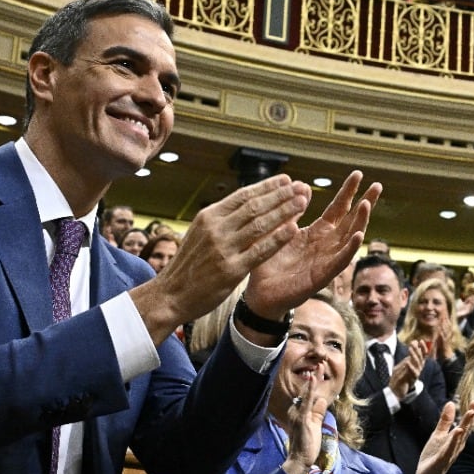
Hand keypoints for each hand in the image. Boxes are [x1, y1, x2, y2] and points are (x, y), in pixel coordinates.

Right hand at [131, 174, 312, 341]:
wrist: (170, 294)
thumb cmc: (189, 265)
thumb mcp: (200, 233)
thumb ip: (222, 220)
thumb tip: (247, 204)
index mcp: (209, 216)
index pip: (243, 196)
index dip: (266, 186)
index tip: (285, 179)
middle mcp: (216, 228)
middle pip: (254, 206)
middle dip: (280, 195)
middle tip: (301, 186)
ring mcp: (223, 248)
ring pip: (260, 224)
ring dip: (284, 211)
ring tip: (302, 202)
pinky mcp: (231, 269)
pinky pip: (260, 250)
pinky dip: (278, 238)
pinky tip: (294, 229)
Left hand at [243, 170, 378, 323]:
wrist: (260, 293)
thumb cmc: (270, 263)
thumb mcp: (279, 230)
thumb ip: (292, 211)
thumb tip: (303, 185)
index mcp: (317, 233)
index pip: (337, 208)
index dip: (348, 191)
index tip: (358, 173)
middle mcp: (327, 245)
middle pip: (350, 220)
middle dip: (365, 203)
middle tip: (377, 185)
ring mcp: (327, 261)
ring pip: (349, 239)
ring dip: (360, 222)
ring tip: (367, 204)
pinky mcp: (321, 277)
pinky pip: (339, 262)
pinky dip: (349, 249)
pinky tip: (358, 236)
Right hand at [279, 374, 328, 473]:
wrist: (299, 459)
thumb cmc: (306, 445)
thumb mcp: (314, 426)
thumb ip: (318, 413)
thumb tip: (323, 400)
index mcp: (298, 412)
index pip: (306, 395)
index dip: (312, 383)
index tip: (318, 371)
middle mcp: (295, 410)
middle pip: (306, 391)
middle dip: (314, 377)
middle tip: (320, 363)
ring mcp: (298, 414)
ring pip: (307, 393)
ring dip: (314, 379)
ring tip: (319, 367)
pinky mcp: (302, 418)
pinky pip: (307, 402)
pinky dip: (310, 390)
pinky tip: (313, 380)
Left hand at [389, 338, 429, 397]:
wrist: (397, 389)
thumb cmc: (401, 376)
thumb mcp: (404, 363)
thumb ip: (410, 355)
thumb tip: (414, 344)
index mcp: (417, 364)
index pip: (423, 354)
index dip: (423, 347)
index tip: (421, 340)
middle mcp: (419, 368)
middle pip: (420, 357)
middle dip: (417, 349)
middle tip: (413, 343)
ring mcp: (416, 373)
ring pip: (418, 363)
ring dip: (414, 355)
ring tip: (410, 349)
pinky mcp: (413, 379)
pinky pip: (413, 372)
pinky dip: (411, 367)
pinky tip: (408, 362)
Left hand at [414, 402, 473, 473]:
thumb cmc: (434, 456)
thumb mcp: (438, 435)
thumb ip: (445, 421)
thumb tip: (451, 403)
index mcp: (456, 439)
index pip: (466, 424)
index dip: (472, 412)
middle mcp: (457, 446)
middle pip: (466, 428)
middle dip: (472, 416)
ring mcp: (450, 453)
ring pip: (459, 437)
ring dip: (465, 425)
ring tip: (471, 412)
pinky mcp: (442, 460)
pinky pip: (449, 449)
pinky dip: (453, 440)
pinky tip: (457, 431)